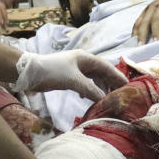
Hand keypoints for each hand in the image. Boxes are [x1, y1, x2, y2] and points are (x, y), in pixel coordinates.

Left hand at [12, 49, 127, 100]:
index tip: (128, 86)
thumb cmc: (52, 72)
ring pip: (94, 79)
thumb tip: (105, 99)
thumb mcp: (73, 81)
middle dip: (111, 84)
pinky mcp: (69, 77)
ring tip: (108, 100)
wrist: (30, 73)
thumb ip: (90, 90)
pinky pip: (86, 84)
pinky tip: (91, 99)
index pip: (107, 67)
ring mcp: (76, 70)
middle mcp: (83, 62)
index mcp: (86, 58)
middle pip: (102, 73)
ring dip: (101, 89)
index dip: (118, 76)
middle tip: (121, 96)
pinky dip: (91, 91)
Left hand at [131, 0, 158, 43]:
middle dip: (142, 34)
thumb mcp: (158, 17)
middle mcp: (153, 6)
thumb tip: (144, 41)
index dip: (135, 33)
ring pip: (156, 18)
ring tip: (156, 41)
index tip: (133, 44)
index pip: (138, 22)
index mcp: (147, 10)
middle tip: (141, 46)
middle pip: (145, 21)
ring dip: (155, 30)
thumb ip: (151, 25)